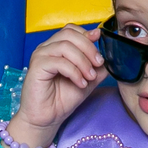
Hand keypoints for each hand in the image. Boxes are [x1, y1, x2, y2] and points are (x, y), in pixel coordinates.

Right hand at [15, 24, 105, 140]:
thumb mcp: (87, 80)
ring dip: (83, 61)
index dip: (87, 36)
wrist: (47, 118)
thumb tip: (111, 57)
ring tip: (90, 77)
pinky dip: (74, 72)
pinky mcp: (36, 67)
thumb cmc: (62, 99)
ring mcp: (40, 56)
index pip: (71, 30)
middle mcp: (46, 48)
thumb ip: (97, 67)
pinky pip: (59, 62)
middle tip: (99, 64)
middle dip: (89, 48)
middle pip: (69, 34)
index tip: (100, 49)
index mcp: (56, 47)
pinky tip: (80, 83)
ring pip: (65, 46)